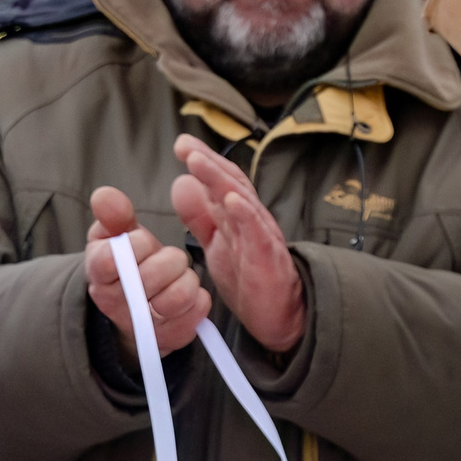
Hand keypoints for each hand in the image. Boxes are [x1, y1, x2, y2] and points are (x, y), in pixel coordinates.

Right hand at [84, 188, 209, 354]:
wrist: (137, 310)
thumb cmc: (130, 264)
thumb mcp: (116, 237)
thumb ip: (113, 216)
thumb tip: (105, 195)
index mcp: (99, 276)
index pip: (112, 257)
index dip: (135, 243)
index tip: (141, 240)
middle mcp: (116, 305)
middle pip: (154, 274)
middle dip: (168, 259)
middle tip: (165, 259)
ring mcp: (144, 325)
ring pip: (180, 294)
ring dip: (186, 278)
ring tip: (177, 277)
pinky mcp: (172, 335)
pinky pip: (200, 308)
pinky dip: (199, 297)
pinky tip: (188, 294)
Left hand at [170, 135, 304, 353]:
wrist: (279, 315)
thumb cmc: (250, 279)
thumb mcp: (217, 243)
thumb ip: (200, 215)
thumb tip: (181, 182)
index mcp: (238, 217)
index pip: (223, 182)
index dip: (204, 162)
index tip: (182, 145)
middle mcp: (252, 222)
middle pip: (232, 185)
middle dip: (208, 164)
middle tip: (186, 147)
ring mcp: (262, 238)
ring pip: (242, 203)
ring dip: (220, 181)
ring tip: (199, 162)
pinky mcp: (267, 260)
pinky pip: (258, 234)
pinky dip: (245, 215)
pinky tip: (232, 200)